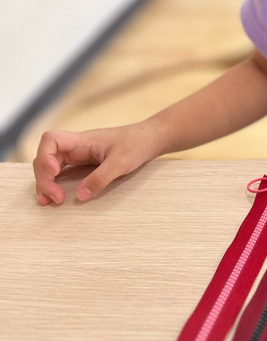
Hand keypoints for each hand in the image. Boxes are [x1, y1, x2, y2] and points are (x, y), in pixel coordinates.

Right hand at [33, 121, 163, 205]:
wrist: (149, 139)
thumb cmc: (137, 144)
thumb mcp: (122, 162)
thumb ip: (101, 177)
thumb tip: (80, 195)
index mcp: (83, 140)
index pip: (51, 139)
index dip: (45, 156)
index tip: (54, 172)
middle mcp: (76, 146)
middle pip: (45, 157)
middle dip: (44, 178)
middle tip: (56, 198)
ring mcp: (78, 155)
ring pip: (49, 166)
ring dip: (45, 183)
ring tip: (50, 201)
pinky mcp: (82, 163)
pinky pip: (60, 172)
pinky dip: (53, 184)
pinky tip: (54, 196)